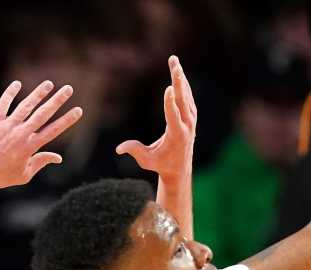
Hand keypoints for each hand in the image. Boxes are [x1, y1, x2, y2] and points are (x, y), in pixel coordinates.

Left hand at [0, 81, 82, 194]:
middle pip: (43, 114)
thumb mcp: (24, 174)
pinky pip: (3, 104)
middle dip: (58, 100)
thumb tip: (58, 157)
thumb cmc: (0, 177)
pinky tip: (17, 84)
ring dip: (38, 93)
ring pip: (26, 106)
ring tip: (49, 84)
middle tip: (69, 89)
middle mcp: (20, 134)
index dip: (67, 119)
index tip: (79, 110)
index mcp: (30, 147)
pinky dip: (10, 93)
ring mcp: (6, 126)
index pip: (54, 130)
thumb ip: (40, 162)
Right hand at [115, 55, 197, 178]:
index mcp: (177, 135)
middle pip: (183, 100)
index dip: (170, 103)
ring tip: (173, 60)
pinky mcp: (191, 115)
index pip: (173, 116)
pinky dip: (182, 83)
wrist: (180, 168)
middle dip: (178, 82)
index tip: (168, 88)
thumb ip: (135, 151)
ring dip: (179, 77)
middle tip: (175, 65)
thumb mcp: (146, 160)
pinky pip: (187, 96)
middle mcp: (187, 125)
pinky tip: (177, 71)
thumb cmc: (161, 163)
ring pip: (186, 95)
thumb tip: (119, 148)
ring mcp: (191, 119)